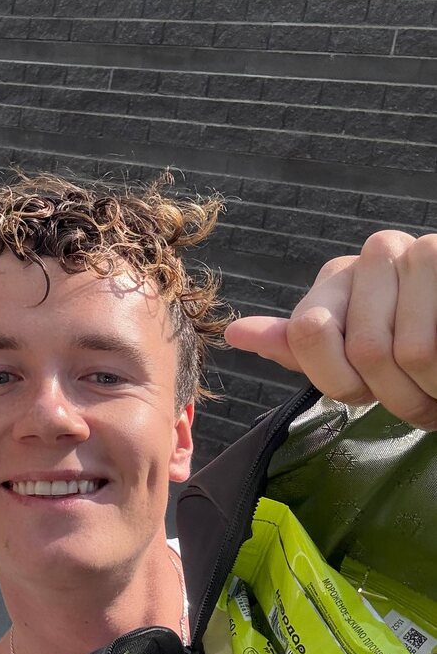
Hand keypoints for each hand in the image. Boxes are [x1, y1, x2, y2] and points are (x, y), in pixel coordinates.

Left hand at [225, 230, 436, 428]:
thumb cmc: (407, 350)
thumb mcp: (347, 356)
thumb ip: (298, 349)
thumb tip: (235, 334)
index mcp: (338, 276)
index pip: (308, 335)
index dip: (338, 381)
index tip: (365, 392)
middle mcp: (379, 252)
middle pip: (365, 350)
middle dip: (394, 397)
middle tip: (418, 401)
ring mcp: (425, 252)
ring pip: (411, 352)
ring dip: (430, 393)